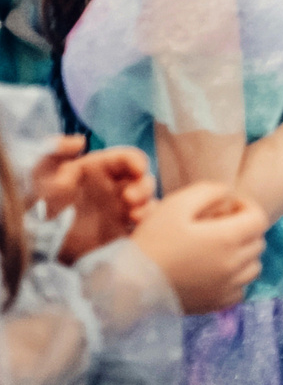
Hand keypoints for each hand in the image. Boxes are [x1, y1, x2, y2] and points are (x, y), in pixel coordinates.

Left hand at [31, 139, 153, 259]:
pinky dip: (146, 224)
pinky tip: (135, 228)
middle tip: (129, 198)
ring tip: (134, 216)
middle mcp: (113, 188)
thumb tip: (80, 142)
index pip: (127, 158)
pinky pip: (142, 225)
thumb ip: (53, 152)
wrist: (34, 242)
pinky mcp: (119, 231)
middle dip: (143, 186)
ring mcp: (118, 210)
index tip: (138, 169)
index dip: (137, 161)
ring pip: (146, 202)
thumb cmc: (36, 204)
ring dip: (147, 205)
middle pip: (142, 180)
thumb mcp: (39, 175)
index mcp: (99, 169)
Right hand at [130, 183, 264, 312]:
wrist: (128, 285)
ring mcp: (226, 288)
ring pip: (253, 266)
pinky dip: (234, 280)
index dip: (246, 207)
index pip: (259, 218)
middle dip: (244, 229)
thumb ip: (209, 191)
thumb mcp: (177, 204)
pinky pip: (240, 290)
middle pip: (257, 241)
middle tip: (219, 226)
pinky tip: (214, 272)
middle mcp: (234, 265)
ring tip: (218, 249)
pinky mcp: (214, 305)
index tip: (226, 208)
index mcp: (228, 238)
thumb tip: (229, 195)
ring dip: (243, 255)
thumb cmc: (152, 242)